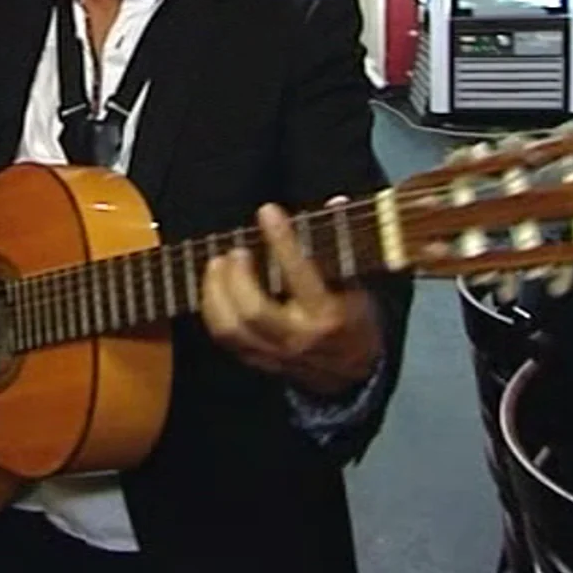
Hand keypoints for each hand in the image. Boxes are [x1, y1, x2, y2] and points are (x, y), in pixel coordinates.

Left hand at [200, 199, 383, 395]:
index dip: (282, 240)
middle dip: (238, 277)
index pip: (300, 274)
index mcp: (328, 314)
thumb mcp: (360, 281)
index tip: (268, 212)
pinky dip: (212, 309)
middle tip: (235, 251)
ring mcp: (274, 353)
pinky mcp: (256, 360)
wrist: (352, 368)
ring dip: (216, 292)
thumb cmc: (354, 314)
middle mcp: (299, 337)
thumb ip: (344, 245)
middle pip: (254, 310)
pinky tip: (214, 286)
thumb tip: (335, 203)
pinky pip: (224, 338)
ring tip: (216, 264)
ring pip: (231, 328)